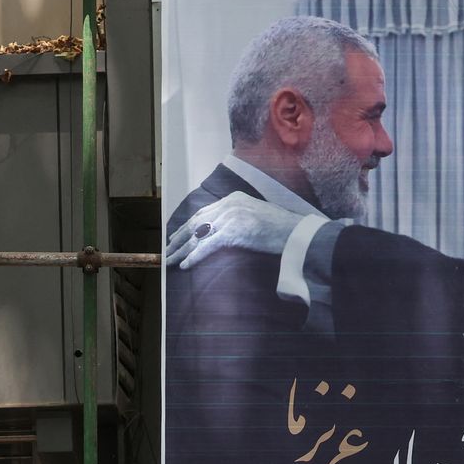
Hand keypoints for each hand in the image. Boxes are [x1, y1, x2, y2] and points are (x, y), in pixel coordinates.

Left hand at [164, 194, 313, 268]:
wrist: (296, 233)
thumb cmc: (281, 229)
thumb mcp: (256, 215)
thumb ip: (238, 218)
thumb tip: (223, 231)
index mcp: (233, 199)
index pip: (203, 213)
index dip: (187, 226)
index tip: (175, 236)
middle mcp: (229, 205)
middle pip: (196, 223)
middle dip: (179, 238)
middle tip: (167, 250)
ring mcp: (231, 218)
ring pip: (198, 235)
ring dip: (182, 250)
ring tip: (171, 260)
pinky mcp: (234, 232)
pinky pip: (208, 246)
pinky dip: (194, 257)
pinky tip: (185, 265)